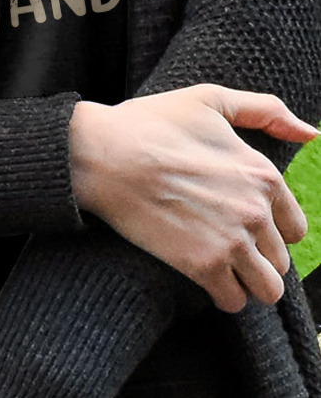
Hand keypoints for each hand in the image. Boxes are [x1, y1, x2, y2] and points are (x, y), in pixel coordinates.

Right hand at [69, 84, 318, 313]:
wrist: (101, 153)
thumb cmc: (150, 123)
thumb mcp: (208, 100)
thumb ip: (264, 111)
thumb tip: (310, 133)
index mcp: (263, 174)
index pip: (295, 227)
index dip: (269, 227)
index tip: (240, 222)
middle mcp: (256, 211)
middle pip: (280, 260)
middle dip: (256, 255)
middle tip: (221, 241)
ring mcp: (231, 241)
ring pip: (267, 289)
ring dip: (246, 281)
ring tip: (220, 266)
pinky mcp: (202, 265)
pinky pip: (234, 302)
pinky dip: (223, 294)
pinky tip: (204, 276)